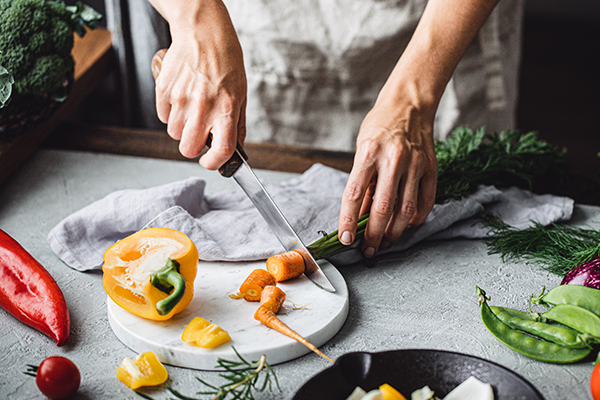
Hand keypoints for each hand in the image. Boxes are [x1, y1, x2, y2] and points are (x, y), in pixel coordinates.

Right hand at [152, 0, 246, 169]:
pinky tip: (182, 97)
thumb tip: (235, 151)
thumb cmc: (225, 62)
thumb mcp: (241, 94)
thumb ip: (237, 125)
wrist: (203, 34)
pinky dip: (170, 113)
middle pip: (188, 149)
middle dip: (193, 147)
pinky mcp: (164, 91)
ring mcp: (181, 100)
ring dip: (181, 128)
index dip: (214, 163)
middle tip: (199, 135)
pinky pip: (162, 116)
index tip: (211, 162)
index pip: (221, 150)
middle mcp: (203, 108)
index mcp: (226, 110)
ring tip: (192, 109)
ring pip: (174, 134)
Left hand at [337, 99, 437, 256]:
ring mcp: (415, 164)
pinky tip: (406, 225)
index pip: (354, 195)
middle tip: (368, 249)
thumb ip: (362, 182)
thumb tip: (360, 216)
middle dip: (373, 235)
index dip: (349, 221)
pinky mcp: (432, 168)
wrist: (409, 104)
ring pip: (405, 210)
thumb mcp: (362, 150)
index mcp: (368, 153)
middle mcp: (393, 160)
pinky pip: (426, 202)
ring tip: (385, 242)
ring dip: (394, 232)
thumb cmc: (379, 127)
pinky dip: (416, 219)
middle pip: (382, 208)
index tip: (346, 239)